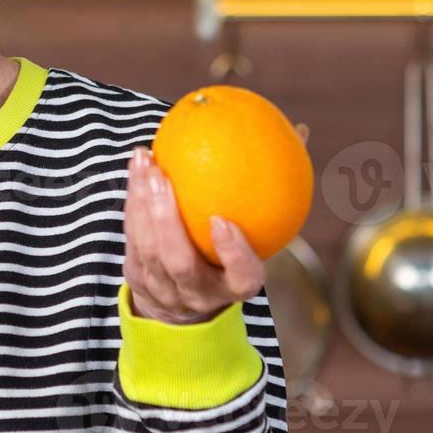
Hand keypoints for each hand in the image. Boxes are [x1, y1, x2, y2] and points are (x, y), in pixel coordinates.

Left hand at [123, 123, 309, 323]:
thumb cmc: (233, 251)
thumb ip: (279, 189)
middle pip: (181, 263)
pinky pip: (132, 237)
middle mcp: (200, 293)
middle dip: (167, 221)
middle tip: (162, 175)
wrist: (187, 301)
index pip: (242, 277)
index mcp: (237, 285)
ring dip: (142, 203)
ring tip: (145, 160)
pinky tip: (137, 165)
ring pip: (148, 249)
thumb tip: (300, 131)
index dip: (234, 253)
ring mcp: (165, 289)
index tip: (222, 221)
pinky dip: (133, 200)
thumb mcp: (259, 234)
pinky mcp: (139, 277)